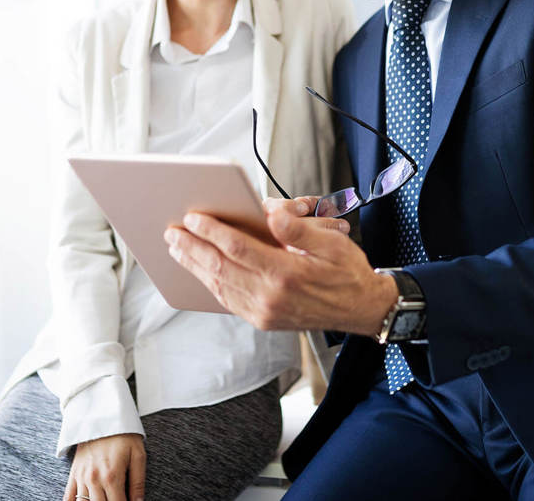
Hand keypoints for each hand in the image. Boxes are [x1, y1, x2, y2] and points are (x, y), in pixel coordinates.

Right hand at [64, 434, 145, 500]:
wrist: (102, 416)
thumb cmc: (123, 435)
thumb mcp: (138, 456)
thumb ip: (138, 482)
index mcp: (112, 477)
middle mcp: (94, 480)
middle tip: (115, 499)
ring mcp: (82, 477)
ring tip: (103, 499)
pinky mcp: (74, 473)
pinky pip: (68, 496)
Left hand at [166, 196, 396, 334]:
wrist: (362, 309)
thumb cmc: (347, 272)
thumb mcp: (331, 243)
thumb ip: (297, 228)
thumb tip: (270, 212)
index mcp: (287, 274)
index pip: (238, 248)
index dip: (211, 231)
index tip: (192, 217)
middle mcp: (271, 297)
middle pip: (220, 268)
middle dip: (192, 247)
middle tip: (171, 231)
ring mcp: (264, 313)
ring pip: (219, 286)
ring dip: (194, 265)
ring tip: (177, 248)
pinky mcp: (263, 320)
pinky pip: (228, 300)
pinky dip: (209, 283)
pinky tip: (200, 270)